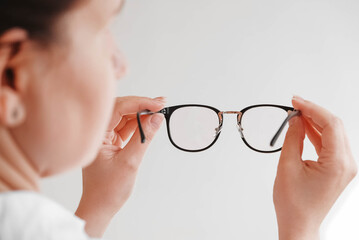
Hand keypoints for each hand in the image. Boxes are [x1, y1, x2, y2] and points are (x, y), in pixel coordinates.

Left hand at [75, 96, 165, 237]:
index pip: (117, 109)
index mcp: (96, 135)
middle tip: (161, 103)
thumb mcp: (130, 162)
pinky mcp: (112, 143)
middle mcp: (99, 133)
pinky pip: (127, 128)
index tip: (157, 104)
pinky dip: (140, 124)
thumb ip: (144, 138)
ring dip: (142, 113)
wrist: (100, 207)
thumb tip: (157, 118)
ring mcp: (105, 138)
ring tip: (160, 110)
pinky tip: (151, 121)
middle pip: (121, 109)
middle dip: (141, 105)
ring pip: (125, 118)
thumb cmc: (108, 189)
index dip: (139, 103)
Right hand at [273, 96, 356, 239]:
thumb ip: (293, 138)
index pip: (331, 124)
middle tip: (294, 105)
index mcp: (338, 163)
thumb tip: (295, 119)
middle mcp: (347, 164)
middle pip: (335, 126)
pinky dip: (316, 134)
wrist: (299, 223)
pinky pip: (329, 144)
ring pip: (333, 134)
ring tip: (295, 113)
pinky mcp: (338, 169)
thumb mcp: (287, 166)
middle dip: (314, 112)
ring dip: (314, 122)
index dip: (312, 108)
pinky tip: (303, 127)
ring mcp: (344, 166)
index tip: (295, 101)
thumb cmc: (293, 203)